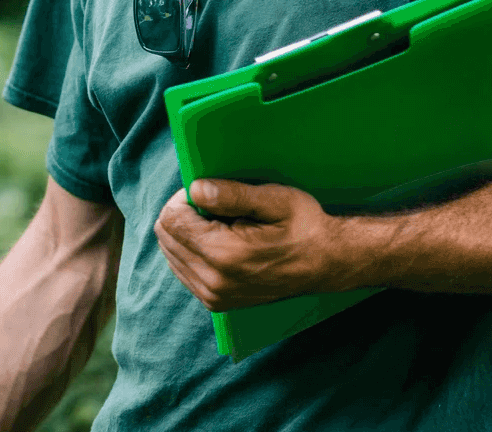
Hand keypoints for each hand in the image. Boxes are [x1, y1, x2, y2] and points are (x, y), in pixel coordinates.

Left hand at [153, 180, 347, 310]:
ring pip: (170, 252)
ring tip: (221, 225)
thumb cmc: (303, 226)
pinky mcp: (215, 302)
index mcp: (224, 255)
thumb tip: (195, 189)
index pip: (171, 219)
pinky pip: (182, 268)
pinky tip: (219, 241)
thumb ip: (232, 194)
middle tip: (215, 206)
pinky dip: (192, 249)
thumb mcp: (275, 200)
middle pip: (165, 236)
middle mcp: (213, 282)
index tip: (210, 192)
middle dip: (183, 214)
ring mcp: (212, 296)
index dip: (185, 197)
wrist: (326, 264)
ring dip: (186, 232)